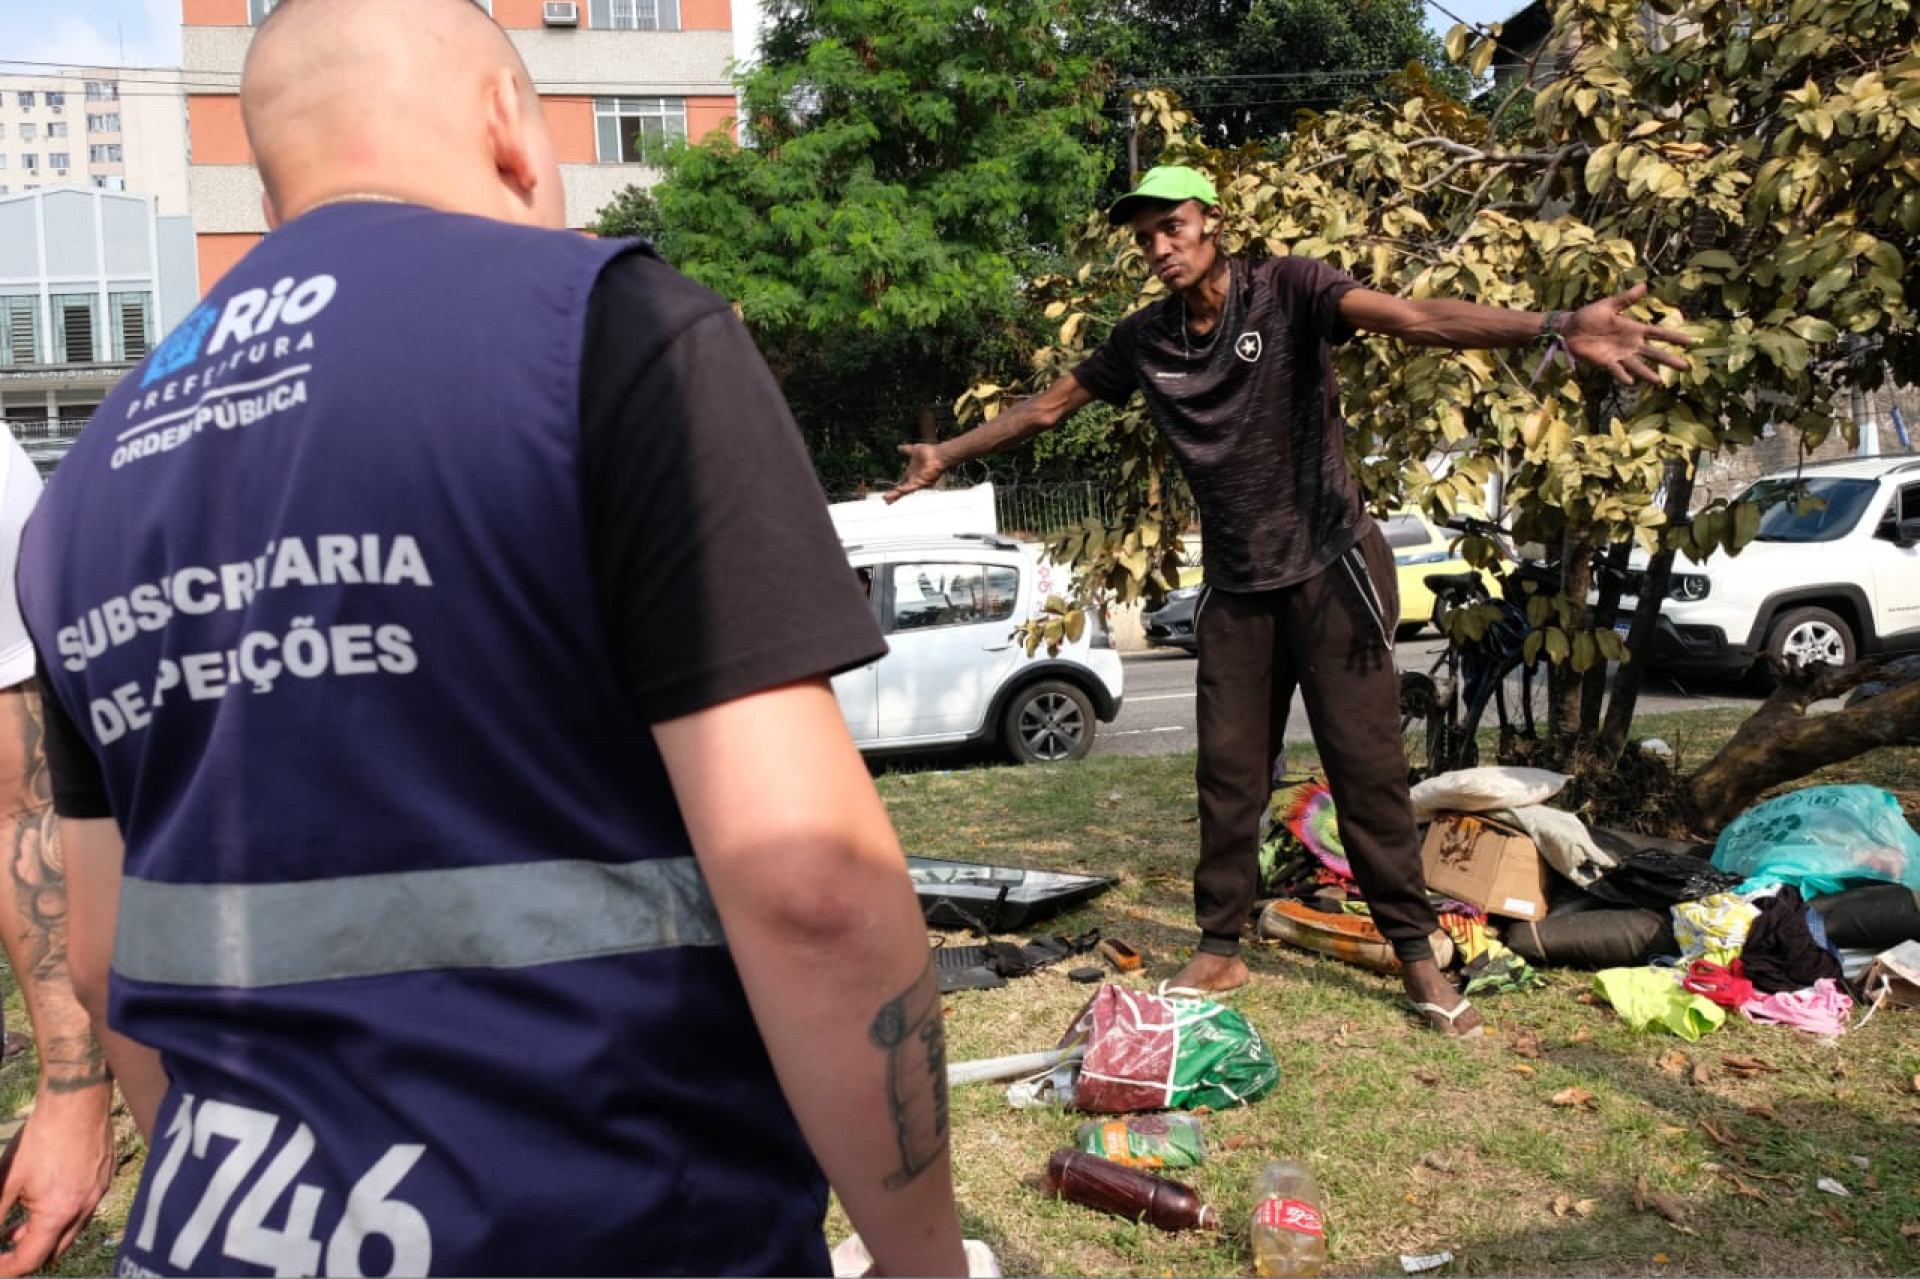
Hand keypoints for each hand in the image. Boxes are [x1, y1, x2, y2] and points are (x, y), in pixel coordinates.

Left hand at [0, 1086, 113, 1274]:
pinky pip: (83, 1210)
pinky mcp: (104, 1179)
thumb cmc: (41, 1137)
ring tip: (20, 1224)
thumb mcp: (7, 1180)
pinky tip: (46, 1199)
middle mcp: (83, 1208)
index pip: (31, 1259)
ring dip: (45, 1235)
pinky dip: (62, 1215)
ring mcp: (98, 1194)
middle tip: (3, 1245)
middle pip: (54, 1251)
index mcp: (58, 1213)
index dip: (8, 1268)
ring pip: (71, 1232)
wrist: (77, 1102)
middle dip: (27, 1254)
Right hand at [885, 443, 945, 503]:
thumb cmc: (929, 452)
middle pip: (902, 490)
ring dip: (897, 494)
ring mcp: (918, 482)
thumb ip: (906, 450)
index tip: (887, 495)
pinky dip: (906, 488)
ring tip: (887, 499)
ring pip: (905, 491)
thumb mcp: (914, 450)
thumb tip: (898, 447)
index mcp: (912, 474)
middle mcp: (914, 479)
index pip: (901, 484)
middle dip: (894, 495)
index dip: (895, 489)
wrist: (938, 453)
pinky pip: (913, 486)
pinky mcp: (923, 482)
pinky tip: (899, 490)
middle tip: (885, 500)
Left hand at [1562, 282, 1694, 384]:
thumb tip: (1644, 285)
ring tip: (1659, 382)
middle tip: (1686, 367)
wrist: (1569, 328)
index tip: (1690, 341)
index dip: (1673, 338)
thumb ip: (1626, 297)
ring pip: (1638, 366)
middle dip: (1669, 359)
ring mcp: (1619, 355)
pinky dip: (1623, 376)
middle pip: (1654, 353)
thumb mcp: (1609, 304)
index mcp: (1633, 329)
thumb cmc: (1589, 315)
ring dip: (1648, 374)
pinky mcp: (1606, 363)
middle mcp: (1630, 344)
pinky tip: (1631, 381)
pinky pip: (1617, 370)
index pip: (1658, 334)